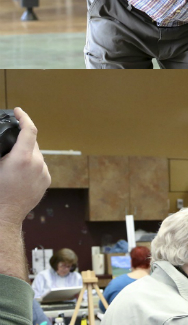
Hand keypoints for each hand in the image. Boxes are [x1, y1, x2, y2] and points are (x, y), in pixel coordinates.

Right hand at [0, 108, 50, 226]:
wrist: (5, 214)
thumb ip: (2, 148)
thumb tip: (5, 143)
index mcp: (23, 158)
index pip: (29, 130)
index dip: (24, 117)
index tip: (18, 111)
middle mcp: (37, 164)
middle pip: (32, 142)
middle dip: (22, 139)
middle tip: (10, 140)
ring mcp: (44, 173)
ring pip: (37, 154)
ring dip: (27, 152)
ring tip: (14, 159)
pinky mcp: (46, 181)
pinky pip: (40, 166)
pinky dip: (32, 163)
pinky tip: (21, 169)